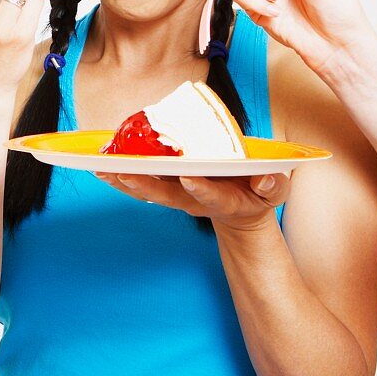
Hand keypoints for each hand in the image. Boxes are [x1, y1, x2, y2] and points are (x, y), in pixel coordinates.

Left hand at [94, 171, 290, 231]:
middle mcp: (195, 199)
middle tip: (124, 172)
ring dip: (125, 180)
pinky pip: (143, 184)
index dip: (201, 187)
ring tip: (102, 167)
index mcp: (224, 199)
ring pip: (149, 190)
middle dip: (145, 184)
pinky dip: (123, 176)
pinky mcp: (169, 188)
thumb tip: (266, 180)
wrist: (241, 209)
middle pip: (167, 194)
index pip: (211, 194)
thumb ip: (272, 185)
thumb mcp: (274, 191)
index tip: (189, 177)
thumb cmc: (257, 194)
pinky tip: (103, 166)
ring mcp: (179, 195)